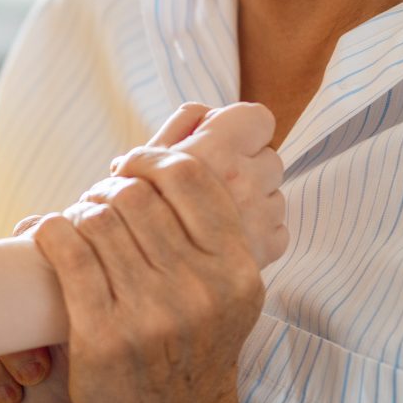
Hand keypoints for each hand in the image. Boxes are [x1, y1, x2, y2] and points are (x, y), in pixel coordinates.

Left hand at [30, 101, 277, 402]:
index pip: (190, 179)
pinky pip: (66, 251)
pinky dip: (47, 231)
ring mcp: (150, 313)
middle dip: (109, 190)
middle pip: (137, 195)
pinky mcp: (102, 335)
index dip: (151, 162)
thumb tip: (186, 150)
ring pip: (98, 218)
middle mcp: (198, 289)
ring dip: (78, 212)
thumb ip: (212, 237)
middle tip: (97, 205)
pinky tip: (43, 235)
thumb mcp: (228, 298)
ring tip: (74, 227)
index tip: (130, 171)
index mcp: (236, 272)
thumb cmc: (193, 361)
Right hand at [91, 102, 286, 269]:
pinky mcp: (265, 254)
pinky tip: (226, 238)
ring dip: (252, 199)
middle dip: (245, 163)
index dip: (241, 126)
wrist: (132, 289)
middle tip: (213, 180)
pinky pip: (277, 229)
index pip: (258, 119)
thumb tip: (207, 113)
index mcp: (213, 152)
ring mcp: (258, 221)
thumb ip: (178, 128)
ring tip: (216, 213)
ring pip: (274, 194)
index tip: (222, 140)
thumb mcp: (141, 161)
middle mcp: (243, 183)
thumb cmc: (124, 216)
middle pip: (269, 156)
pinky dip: (257, 232)